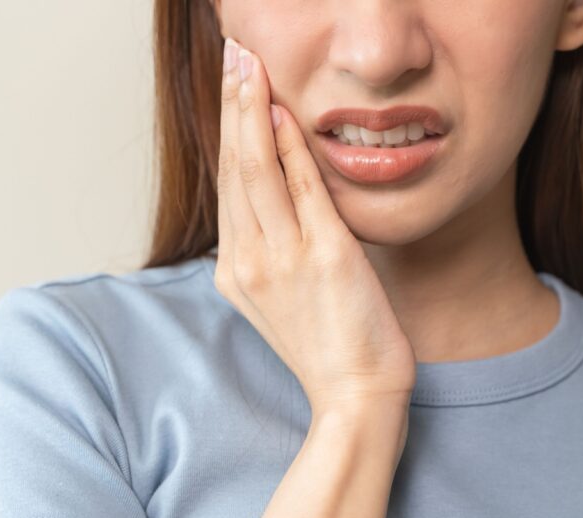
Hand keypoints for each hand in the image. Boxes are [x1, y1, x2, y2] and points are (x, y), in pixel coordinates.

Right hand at [215, 37, 415, 417]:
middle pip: (234, 168)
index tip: (231, 88)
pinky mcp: (324, 259)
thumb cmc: (330, 347)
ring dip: (251, 111)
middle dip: (231, 105)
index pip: (229, 185)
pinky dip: (290, 147)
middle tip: (233, 55)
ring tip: (248, 65)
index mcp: (236, 271)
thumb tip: (275, 204)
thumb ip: (272, 251)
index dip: (227, 131)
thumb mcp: (284, 298)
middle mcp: (248, 262)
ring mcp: (283, 260)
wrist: (355, 395)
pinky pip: (303, 190)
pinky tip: (284, 111)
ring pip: (256, 170)